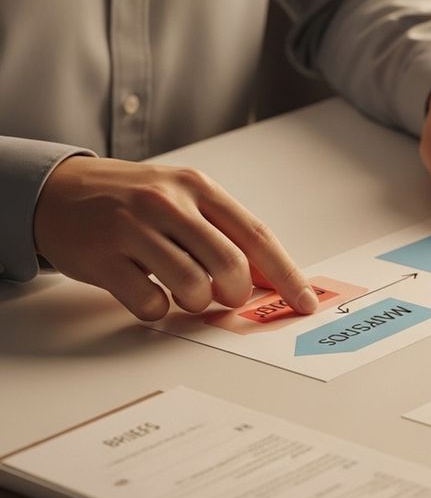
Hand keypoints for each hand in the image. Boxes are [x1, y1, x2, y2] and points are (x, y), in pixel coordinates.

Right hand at [33, 156, 315, 320]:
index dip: (286, 275)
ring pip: (194, 286)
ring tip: (184, 291)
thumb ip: (225, 233)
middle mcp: (168, 204)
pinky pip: (151, 303)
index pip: (257, 236)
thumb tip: (271, 278)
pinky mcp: (103, 257)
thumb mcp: (182, 200)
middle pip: (231, 264)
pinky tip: (150, 293)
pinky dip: (159, 310)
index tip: (305, 302)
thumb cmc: (131, 201)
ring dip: (198, 303)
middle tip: (226, 295)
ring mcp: (133, 229)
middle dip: (237, 293)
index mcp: (198, 188)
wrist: (57, 191)